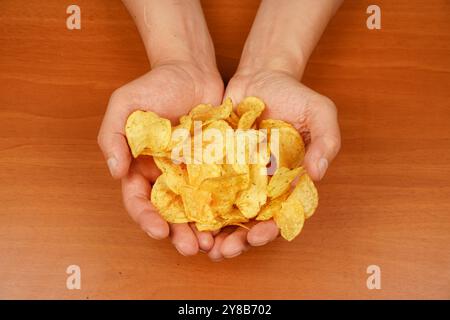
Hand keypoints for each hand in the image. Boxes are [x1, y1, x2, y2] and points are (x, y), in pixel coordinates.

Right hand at [98, 61, 223, 255]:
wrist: (193, 70)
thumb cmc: (156, 84)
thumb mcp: (124, 104)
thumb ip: (113, 136)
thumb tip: (115, 173)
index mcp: (141, 166)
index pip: (138, 199)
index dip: (146, 218)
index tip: (159, 231)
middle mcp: (166, 174)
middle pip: (169, 212)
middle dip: (177, 233)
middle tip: (190, 249)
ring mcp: (193, 171)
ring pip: (196, 207)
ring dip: (201, 228)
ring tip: (211, 244)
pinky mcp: (217, 165)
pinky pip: (220, 190)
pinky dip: (224, 208)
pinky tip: (232, 221)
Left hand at [207, 68, 340, 260]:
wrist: (262, 75)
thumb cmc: (295, 94)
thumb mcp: (320, 112)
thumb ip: (327, 141)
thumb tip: (318, 174)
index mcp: (286, 180)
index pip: (279, 214)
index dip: (269, 229)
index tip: (256, 237)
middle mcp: (260, 182)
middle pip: (248, 219)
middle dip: (237, 239)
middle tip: (223, 252)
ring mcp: (236, 174)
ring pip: (224, 209)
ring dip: (214, 230)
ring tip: (201, 244)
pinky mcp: (215, 161)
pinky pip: (204, 184)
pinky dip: (196, 201)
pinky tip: (184, 214)